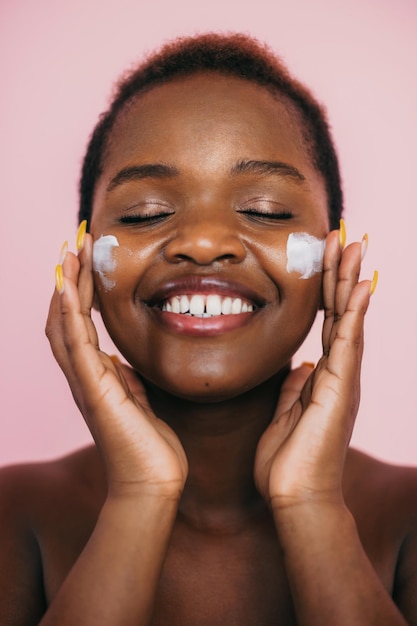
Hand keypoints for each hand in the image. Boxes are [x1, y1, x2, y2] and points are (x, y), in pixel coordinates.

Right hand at [45, 232, 187, 499]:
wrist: (152, 484)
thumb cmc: (149, 445)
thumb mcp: (138, 399)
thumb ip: (126, 377)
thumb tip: (121, 359)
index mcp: (96, 375)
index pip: (79, 323)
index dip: (79, 291)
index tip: (86, 260)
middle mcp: (84, 375)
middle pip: (65, 317)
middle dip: (69, 279)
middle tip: (74, 243)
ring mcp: (85, 381)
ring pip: (65, 323)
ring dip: (66, 285)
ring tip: (69, 251)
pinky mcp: (94, 389)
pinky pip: (76, 342)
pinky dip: (69, 311)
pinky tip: (66, 284)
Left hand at [254, 228, 374, 509]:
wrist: (295, 498)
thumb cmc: (288, 462)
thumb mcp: (285, 414)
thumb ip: (294, 388)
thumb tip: (298, 367)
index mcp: (323, 376)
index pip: (327, 322)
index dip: (327, 288)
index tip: (326, 256)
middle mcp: (337, 372)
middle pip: (341, 312)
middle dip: (341, 272)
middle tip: (343, 237)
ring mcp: (342, 378)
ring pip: (348, 318)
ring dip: (350, 279)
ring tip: (353, 244)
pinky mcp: (340, 387)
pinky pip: (348, 340)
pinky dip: (355, 310)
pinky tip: (361, 283)